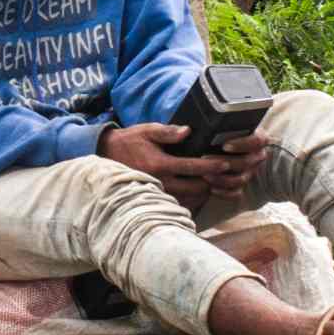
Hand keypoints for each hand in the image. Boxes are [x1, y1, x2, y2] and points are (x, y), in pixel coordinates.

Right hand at [102, 122, 256, 206]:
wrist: (108, 156)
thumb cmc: (130, 141)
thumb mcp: (147, 130)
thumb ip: (168, 132)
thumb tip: (188, 131)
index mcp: (160, 164)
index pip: (192, 167)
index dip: (211, 166)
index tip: (225, 164)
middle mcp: (160, 182)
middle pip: (195, 188)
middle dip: (212, 182)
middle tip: (224, 175)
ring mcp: (158, 192)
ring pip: (189, 199)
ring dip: (204, 193)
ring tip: (215, 184)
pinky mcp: (155, 198)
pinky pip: (179, 204)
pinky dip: (192, 200)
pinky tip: (199, 193)